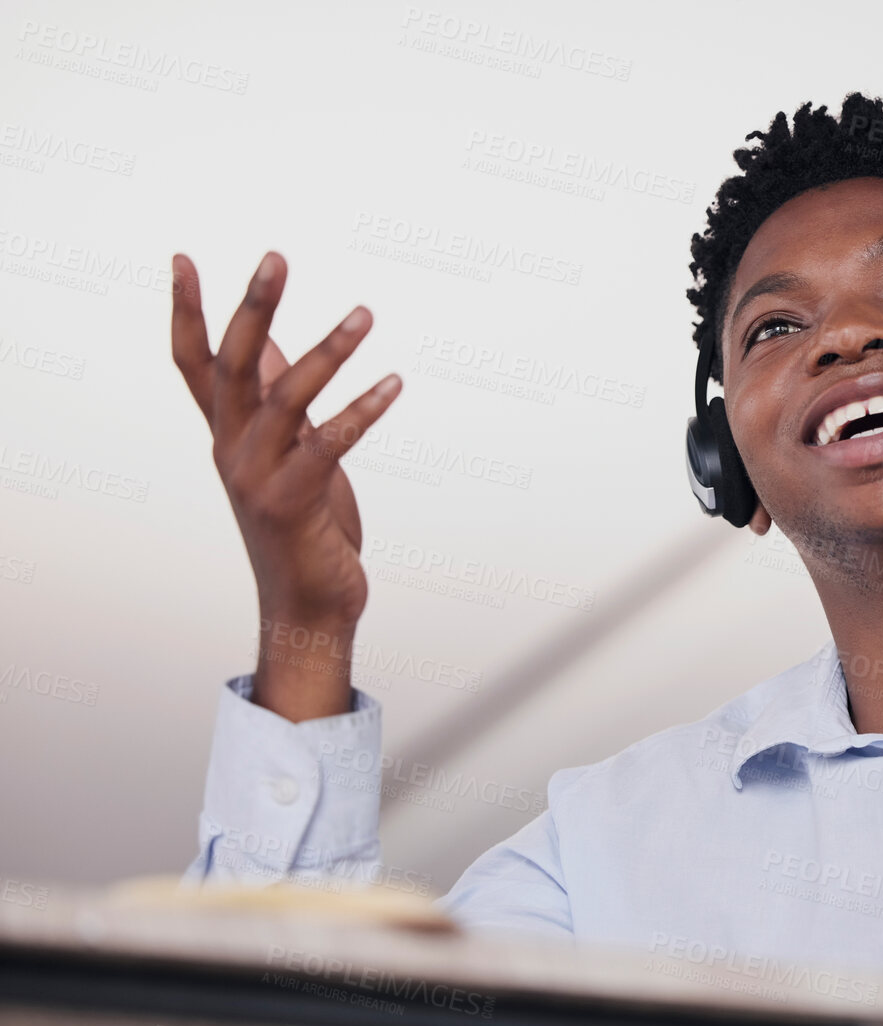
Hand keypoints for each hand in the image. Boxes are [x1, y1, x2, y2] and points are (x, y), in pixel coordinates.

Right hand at [171, 251, 400, 718]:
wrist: (309, 605)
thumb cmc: (304, 524)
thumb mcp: (287, 452)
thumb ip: (275, 398)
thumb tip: (270, 341)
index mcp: (227, 435)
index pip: (193, 363)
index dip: (187, 311)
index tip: (183, 258)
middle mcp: (232, 450)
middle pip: (233, 365)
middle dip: (252, 308)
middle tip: (275, 257)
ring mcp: (257, 476)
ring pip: (285, 398)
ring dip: (327, 352)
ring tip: (365, 313)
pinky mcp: (293, 501)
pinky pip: (329, 444)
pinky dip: (362, 410)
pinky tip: (393, 383)